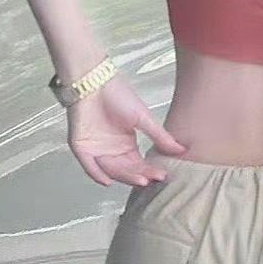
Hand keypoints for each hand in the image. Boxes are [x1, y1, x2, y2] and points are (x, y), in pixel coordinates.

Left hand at [66, 72, 189, 186]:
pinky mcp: (82, 148)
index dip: (151, 170)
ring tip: (139, 178)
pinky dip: (97, 174)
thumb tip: (180, 149)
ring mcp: (97, 150)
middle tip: (151, 179)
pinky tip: (108, 181)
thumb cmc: (117, 94)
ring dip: (125, 176)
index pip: (140, 164)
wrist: (95, 82)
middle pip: (127, 170)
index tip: (162, 174)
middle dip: (139, 176)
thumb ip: (160, 136)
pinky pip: (89, 166)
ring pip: (111, 170)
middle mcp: (112, 150)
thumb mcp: (143, 117)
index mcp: (127, 144)